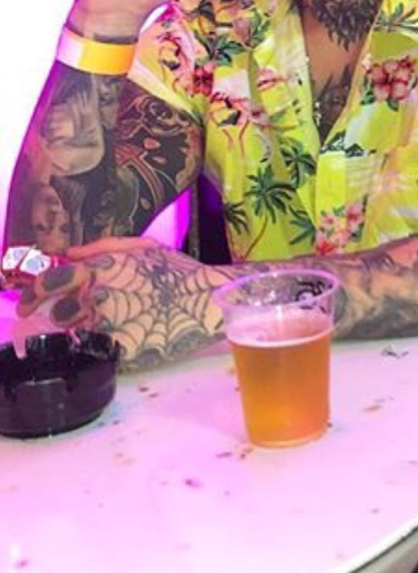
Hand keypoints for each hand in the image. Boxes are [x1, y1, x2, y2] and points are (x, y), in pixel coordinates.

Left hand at [17, 238, 230, 370]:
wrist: (209, 299)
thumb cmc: (177, 271)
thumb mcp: (143, 247)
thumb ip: (102, 246)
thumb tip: (68, 255)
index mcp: (101, 268)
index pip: (50, 283)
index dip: (32, 295)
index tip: (26, 305)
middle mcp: (99, 295)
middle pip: (60, 314)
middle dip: (66, 315)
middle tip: (82, 316)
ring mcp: (110, 325)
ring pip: (78, 334)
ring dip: (88, 331)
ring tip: (114, 324)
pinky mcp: (122, 350)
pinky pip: (101, 352)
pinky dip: (108, 348)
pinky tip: (129, 337)